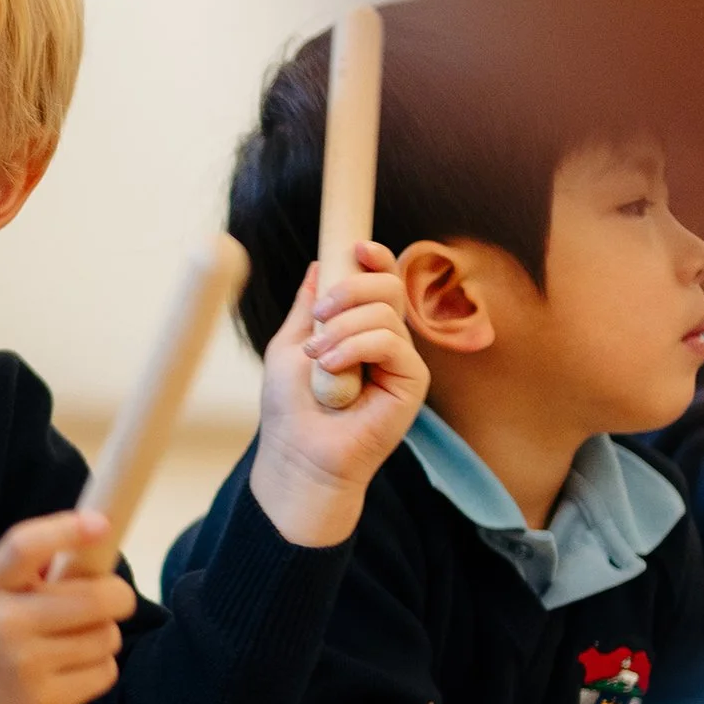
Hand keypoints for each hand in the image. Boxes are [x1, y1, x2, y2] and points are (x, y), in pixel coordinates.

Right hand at [0, 509, 137, 703]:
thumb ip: (33, 562)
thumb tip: (98, 535)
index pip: (25, 547)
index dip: (67, 531)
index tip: (100, 524)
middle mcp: (5, 624)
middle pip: (94, 600)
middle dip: (117, 595)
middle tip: (113, 597)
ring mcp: (26, 667)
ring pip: (106, 637)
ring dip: (103, 632)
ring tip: (78, 636)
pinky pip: (105, 672)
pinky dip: (99, 664)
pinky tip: (73, 665)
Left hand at [248, 244, 430, 547]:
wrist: (299, 455)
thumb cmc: (291, 408)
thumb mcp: (290, 345)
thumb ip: (308, 306)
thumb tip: (320, 264)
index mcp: (360, 328)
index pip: (381, 281)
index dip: (374, 258)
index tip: (355, 248)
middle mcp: (386, 341)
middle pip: (389, 286)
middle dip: (352, 288)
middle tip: (320, 314)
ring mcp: (401, 361)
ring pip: (386, 312)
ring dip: (343, 328)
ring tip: (317, 357)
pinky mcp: (412, 382)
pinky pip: (392, 341)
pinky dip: (357, 347)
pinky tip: (332, 368)